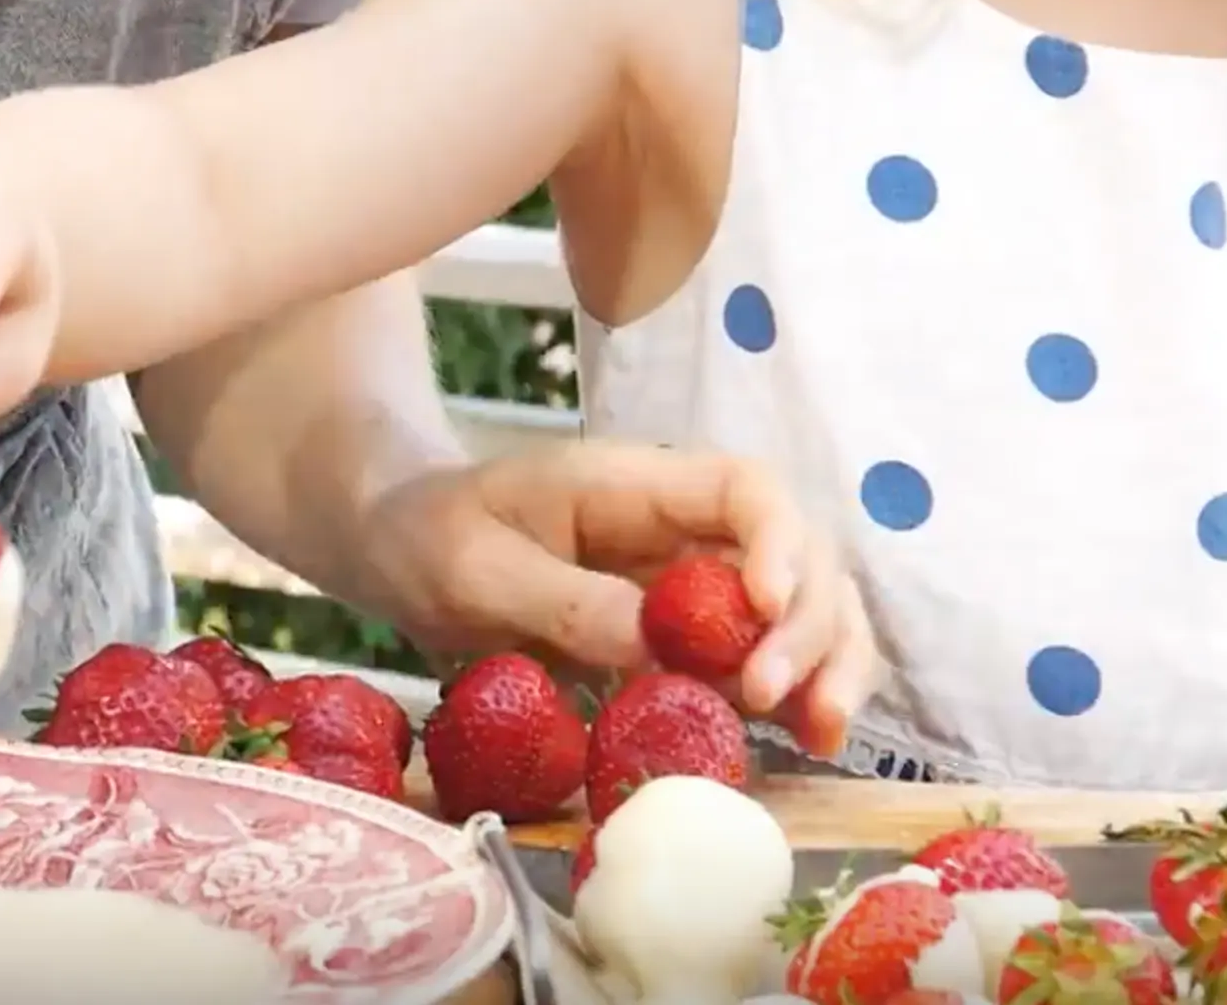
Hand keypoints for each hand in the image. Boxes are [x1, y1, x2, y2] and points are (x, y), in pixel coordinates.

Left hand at [358, 443, 879, 754]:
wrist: (398, 544)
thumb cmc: (429, 536)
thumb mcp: (474, 567)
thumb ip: (563, 599)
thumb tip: (655, 647)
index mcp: (634, 485)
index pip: (745, 489)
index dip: (778, 543)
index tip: (764, 608)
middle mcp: (684, 528)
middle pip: (798, 553)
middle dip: (808, 623)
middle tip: (770, 697)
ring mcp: (694, 581)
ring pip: (804, 605)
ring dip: (828, 662)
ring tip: (819, 731)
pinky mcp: (688, 636)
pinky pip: (765, 654)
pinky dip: (802, 691)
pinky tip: (812, 740)